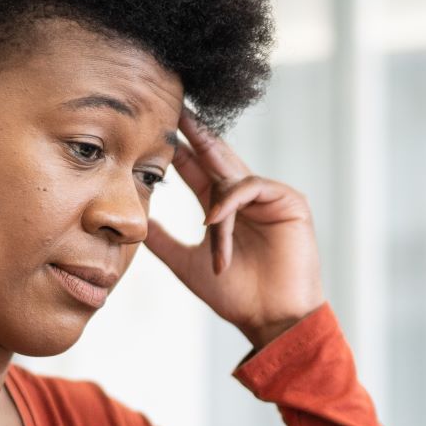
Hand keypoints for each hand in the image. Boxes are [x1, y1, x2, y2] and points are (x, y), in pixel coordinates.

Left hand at [145, 109, 325, 350]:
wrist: (271, 319)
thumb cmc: (236, 296)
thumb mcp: (187, 263)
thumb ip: (164, 241)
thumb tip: (135, 223)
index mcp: (223, 207)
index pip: (196, 167)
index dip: (178, 147)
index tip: (155, 126)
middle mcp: (245, 196)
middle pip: (216, 153)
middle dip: (195, 131)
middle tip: (173, 105)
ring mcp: (269, 197)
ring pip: (232, 177)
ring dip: (215, 202)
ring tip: (209, 225)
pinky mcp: (290, 202)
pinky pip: (253, 187)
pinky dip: (232, 202)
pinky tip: (218, 219)